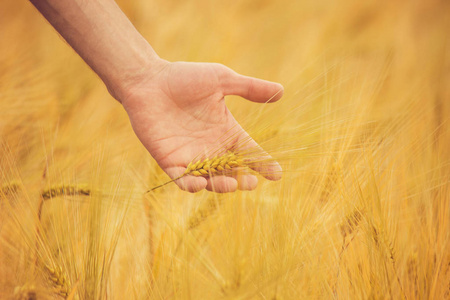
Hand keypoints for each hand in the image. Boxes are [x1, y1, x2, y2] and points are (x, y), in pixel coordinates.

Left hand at [121, 60, 282, 192]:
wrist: (149, 80)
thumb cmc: (184, 77)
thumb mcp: (221, 80)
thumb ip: (248, 88)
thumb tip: (281, 91)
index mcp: (225, 130)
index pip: (249, 151)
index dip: (263, 163)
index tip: (277, 173)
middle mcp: (211, 147)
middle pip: (231, 171)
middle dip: (242, 180)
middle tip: (250, 183)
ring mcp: (190, 156)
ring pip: (209, 179)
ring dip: (220, 185)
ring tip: (231, 185)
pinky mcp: (169, 160)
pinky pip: (182, 178)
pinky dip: (190, 184)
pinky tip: (199, 184)